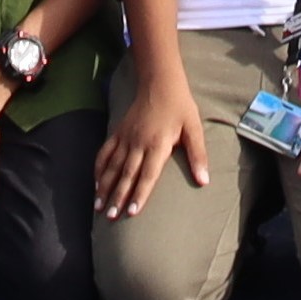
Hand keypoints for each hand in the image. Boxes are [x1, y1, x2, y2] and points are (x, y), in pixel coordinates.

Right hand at [94, 76, 207, 216]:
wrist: (160, 83)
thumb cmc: (180, 108)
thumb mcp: (194, 129)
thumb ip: (198, 156)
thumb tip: (204, 181)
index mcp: (157, 145)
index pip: (147, 175)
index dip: (139, 195)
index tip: (131, 212)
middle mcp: (138, 143)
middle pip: (126, 175)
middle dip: (117, 197)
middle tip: (109, 216)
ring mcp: (126, 137)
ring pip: (112, 166)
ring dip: (104, 187)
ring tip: (98, 206)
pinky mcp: (118, 131)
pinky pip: (105, 152)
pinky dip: (99, 168)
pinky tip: (95, 183)